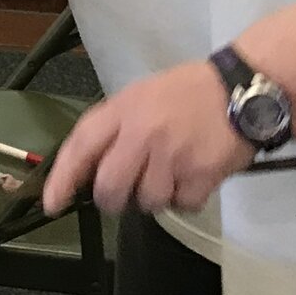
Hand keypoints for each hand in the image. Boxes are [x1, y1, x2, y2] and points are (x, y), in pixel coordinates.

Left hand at [41, 60, 253, 215]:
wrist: (243, 89)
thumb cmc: (188, 92)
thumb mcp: (142, 95)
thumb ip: (114, 127)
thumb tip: (86, 169)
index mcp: (124, 109)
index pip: (82, 145)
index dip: (62, 178)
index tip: (51, 203)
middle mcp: (143, 133)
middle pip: (109, 188)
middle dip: (114, 199)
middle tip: (128, 191)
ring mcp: (172, 156)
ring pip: (147, 202)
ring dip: (156, 197)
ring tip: (172, 172)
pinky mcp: (201, 175)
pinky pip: (182, 205)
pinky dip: (187, 198)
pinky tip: (194, 175)